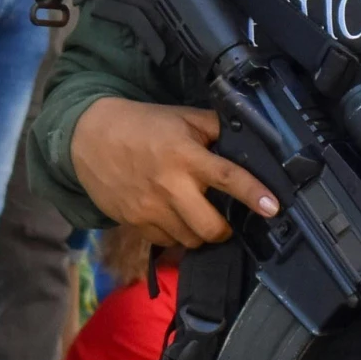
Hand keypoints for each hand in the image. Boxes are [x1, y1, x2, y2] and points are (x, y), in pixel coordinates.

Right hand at [70, 97, 280, 247]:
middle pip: (210, 227)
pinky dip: (176, 236)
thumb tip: (247, 138)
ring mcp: (150, 208)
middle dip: (225, 229)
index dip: (253, 194)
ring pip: (189, 240)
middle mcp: (169, 186)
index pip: (227, 177)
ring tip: (198, 216)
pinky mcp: (134, 222)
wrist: (88, 137)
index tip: (273, 207)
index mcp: (185, 155)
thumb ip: (214, 128)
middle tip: (226, 219)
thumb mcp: (181, 117)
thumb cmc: (141, 125)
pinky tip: (174, 219)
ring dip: (200, 233)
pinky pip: (166, 242)